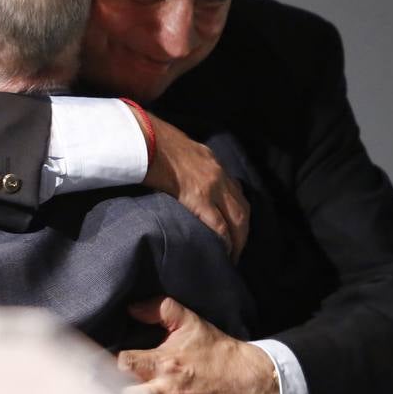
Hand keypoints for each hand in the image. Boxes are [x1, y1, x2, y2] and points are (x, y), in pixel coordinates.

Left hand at [117, 297, 278, 393]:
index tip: (122, 362)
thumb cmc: (217, 351)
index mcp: (164, 363)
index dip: (118, 362)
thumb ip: (160, 309)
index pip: (123, 365)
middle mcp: (167, 391)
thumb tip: (133, 308)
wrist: (248, 381)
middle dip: (119, 390)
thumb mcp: (190, 322)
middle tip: (122, 384)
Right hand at [140, 114, 249, 257]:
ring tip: (232, 255)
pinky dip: (225, 240)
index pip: (237, 191)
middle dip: (243, 232)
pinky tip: (223, 251)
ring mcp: (212, 187)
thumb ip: (192, 166)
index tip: (236, 227)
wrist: (149, 139)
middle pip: (243, 208)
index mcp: (214, 164)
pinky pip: (219, 226)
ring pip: (237, 219)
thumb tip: (186, 180)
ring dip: (238, 239)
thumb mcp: (183, 151)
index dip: (239, 212)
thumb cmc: (157, 144)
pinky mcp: (200, 198)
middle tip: (238, 248)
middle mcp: (219, 175)